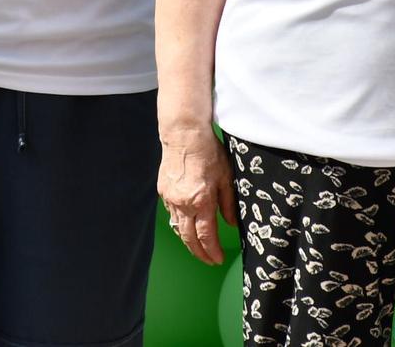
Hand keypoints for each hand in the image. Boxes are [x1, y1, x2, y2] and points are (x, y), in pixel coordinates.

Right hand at [158, 123, 236, 264]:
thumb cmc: (208, 152)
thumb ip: (228, 203)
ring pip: (178, 228)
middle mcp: (183, 203)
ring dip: (188, 240)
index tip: (218, 259)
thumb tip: (231, 223)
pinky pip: (172, 214)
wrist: (184, 135)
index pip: (206, 236)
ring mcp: (171, 198)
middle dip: (199, 253)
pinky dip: (179, 223)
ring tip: (198, 248)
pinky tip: (186, 225)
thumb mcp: (226, 177)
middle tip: (208, 260)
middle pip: (189, 238)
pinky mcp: (163, 191)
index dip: (212, 251)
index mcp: (201, 201)